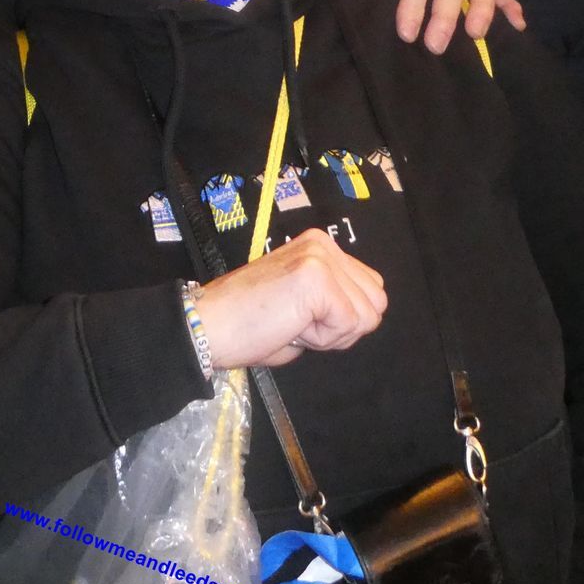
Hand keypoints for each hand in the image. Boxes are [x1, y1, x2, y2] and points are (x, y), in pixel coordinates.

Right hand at [197, 230, 386, 368]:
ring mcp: (321, 258)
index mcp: (321, 246)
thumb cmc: (248, 325)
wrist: (208, 326)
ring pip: (368, 315)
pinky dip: (323, 339)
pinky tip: (292, 327)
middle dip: (343, 328)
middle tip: (299, 325)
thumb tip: (363, 316)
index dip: (343, 319)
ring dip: (334, 334)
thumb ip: (335, 300)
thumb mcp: (303, 304)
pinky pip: (349, 324)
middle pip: (375, 303)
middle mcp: (324, 244)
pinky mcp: (316, 278)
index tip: (303, 320)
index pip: (370, 290)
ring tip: (294, 324)